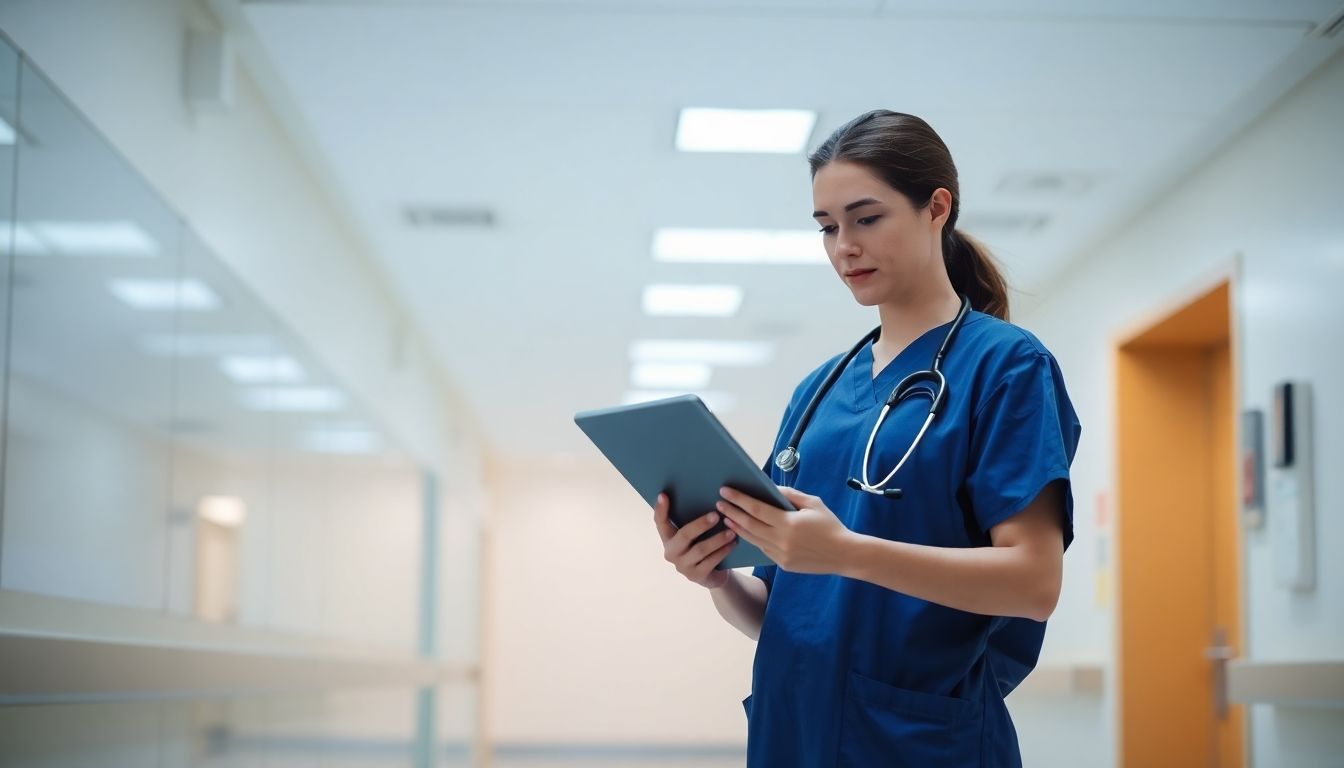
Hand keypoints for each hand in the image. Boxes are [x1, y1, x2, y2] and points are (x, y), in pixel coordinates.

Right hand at [653, 492, 736, 588]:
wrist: (713, 575)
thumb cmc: (703, 546)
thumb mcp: (695, 535)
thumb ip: (694, 521)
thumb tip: (706, 496)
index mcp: (668, 539)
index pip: (660, 523)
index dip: (660, 510)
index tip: (664, 495)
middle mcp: (671, 553)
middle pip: (684, 535)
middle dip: (700, 524)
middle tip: (716, 515)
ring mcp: (683, 566)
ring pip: (701, 550)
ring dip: (718, 539)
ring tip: (731, 531)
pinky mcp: (696, 576)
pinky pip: (711, 561)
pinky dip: (723, 551)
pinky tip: (733, 543)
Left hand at [716, 486, 855, 574]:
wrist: (845, 554)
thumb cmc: (830, 525)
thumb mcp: (813, 503)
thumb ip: (790, 494)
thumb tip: (769, 487)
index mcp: (789, 523)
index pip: (756, 509)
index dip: (739, 499)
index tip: (725, 491)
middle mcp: (782, 541)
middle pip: (749, 525)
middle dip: (732, 512)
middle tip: (718, 503)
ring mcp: (781, 555)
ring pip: (753, 539)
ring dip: (737, 527)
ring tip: (726, 517)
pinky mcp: (783, 564)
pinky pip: (763, 549)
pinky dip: (753, 539)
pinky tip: (745, 531)